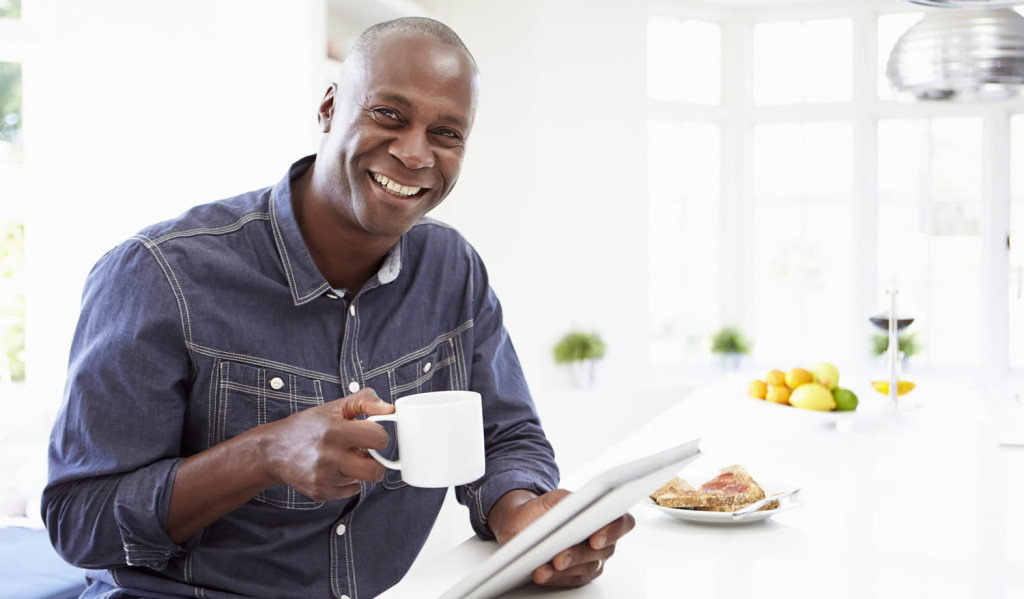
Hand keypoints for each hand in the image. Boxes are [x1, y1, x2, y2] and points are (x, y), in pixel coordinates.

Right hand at [260, 388, 394, 501]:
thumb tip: (391, 409)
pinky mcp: (320, 493)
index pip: (379, 438)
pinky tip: (334, 469)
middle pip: (375, 470)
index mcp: (335, 431)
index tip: (370, 433)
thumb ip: (364, 401)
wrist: (273, 451)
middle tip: (364, 451)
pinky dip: (348, 481)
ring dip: (360, 469)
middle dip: (375, 460)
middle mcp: (329, 457)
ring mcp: (323, 478)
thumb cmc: (307, 426)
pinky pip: (350, 491)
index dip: (379, 435)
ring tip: (345, 457)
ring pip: (363, 480)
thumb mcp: (333, 407)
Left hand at [488, 489, 635, 587]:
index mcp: (603, 515)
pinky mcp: (579, 575)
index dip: (613, 531)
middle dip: (578, 555)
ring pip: (585, 568)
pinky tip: (543, 574)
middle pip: (601, 551)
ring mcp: (592, 559)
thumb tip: (575, 507)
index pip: (622, 522)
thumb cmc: (542, 510)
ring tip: (543, 569)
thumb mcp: (553, 499)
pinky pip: (571, 580)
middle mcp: (603, 539)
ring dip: (563, 570)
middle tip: (559, 558)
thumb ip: (568, 500)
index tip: (595, 539)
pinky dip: (555, 578)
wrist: (524, 523)